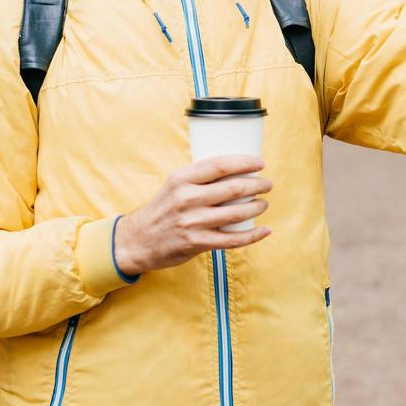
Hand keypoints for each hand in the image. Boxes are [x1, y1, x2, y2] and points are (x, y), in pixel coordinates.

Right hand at [113, 155, 272, 275]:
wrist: (137, 240)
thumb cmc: (161, 210)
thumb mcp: (173, 186)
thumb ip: (198, 178)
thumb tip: (233, 170)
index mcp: (181, 179)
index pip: (219, 165)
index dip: (244, 163)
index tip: (260, 163)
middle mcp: (187, 198)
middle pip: (232, 188)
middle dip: (256, 184)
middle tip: (267, 184)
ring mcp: (192, 222)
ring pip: (235, 213)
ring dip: (256, 207)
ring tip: (264, 203)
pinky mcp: (197, 243)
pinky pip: (232, 239)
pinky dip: (252, 235)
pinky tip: (264, 230)